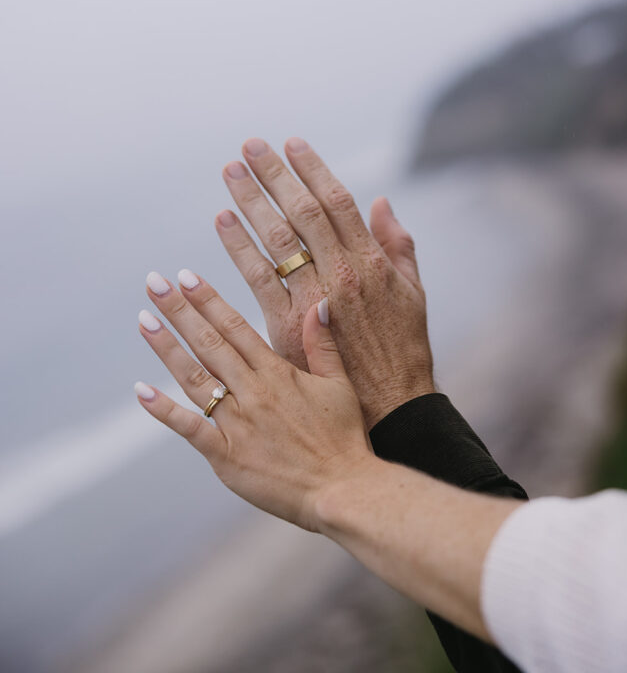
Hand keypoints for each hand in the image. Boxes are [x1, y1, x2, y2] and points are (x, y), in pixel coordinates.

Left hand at [136, 272, 370, 530]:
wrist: (343, 490)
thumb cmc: (345, 439)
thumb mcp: (340, 384)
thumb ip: (323, 344)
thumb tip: (319, 303)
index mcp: (278, 374)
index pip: (236, 326)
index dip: (208, 300)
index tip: (186, 276)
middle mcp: (254, 393)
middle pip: (209, 343)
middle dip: (179, 310)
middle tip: (154, 283)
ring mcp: (238, 424)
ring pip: (195, 378)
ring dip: (167, 348)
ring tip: (144, 320)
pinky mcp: (227, 457)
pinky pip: (190, 429)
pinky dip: (164, 410)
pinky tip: (141, 391)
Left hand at [215, 138, 434, 428]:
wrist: (391, 411)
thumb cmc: (403, 350)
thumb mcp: (413, 293)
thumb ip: (398, 245)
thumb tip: (382, 202)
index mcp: (371, 263)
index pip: (336, 202)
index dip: (313, 169)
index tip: (291, 143)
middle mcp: (340, 276)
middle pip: (300, 214)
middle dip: (274, 176)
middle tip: (249, 147)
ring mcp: (311, 303)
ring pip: (273, 243)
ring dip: (249, 204)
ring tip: (230, 174)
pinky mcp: (285, 332)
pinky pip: (254, 284)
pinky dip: (235, 252)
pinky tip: (219, 226)